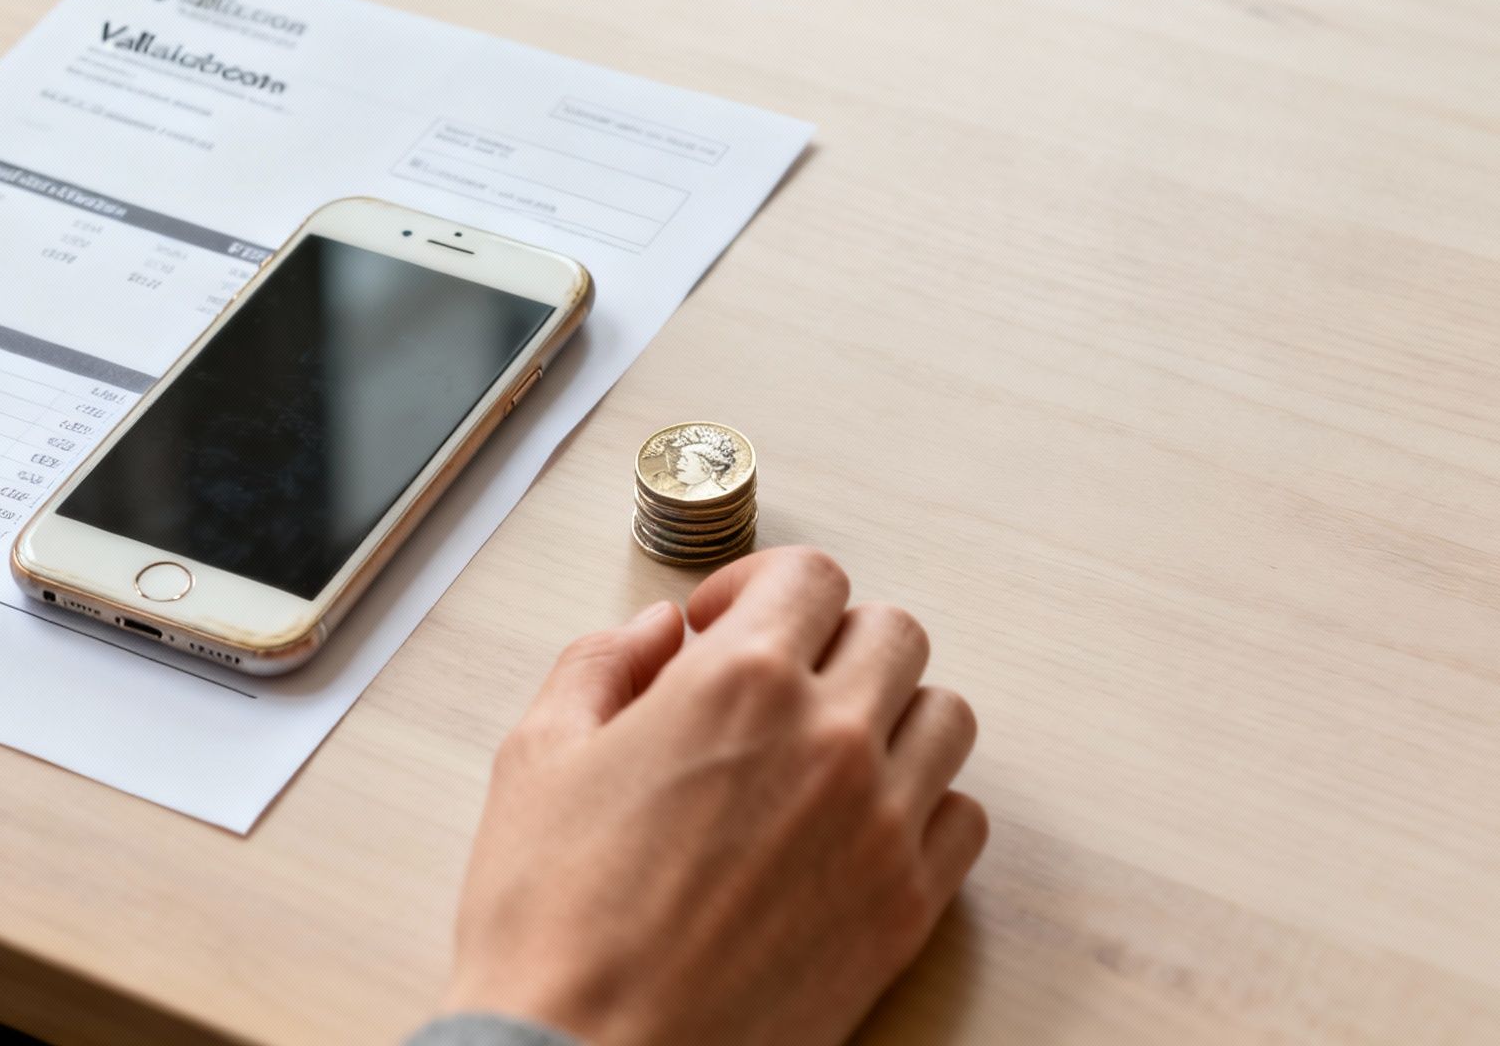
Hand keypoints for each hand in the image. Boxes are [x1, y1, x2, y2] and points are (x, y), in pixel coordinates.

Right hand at [442, 546, 985, 1045]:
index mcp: (738, 683)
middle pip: (893, 633)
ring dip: (890, 713)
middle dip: (830, 641)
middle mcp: (830, 739)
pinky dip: (925, 803)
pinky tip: (861, 821)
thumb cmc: (553, 924)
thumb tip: (654, 632)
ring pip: (943, 716)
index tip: (730, 621)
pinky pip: (963, 817)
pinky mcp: (906, 907)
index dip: (764, 586)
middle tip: (778, 682)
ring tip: (827, 747)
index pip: (812, 575)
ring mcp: (881, 824)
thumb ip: (601, 665)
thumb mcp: (536, 757)